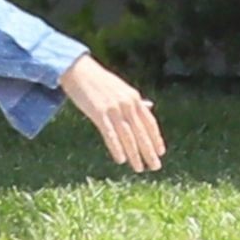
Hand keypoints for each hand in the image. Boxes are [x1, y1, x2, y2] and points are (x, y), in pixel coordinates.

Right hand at [59, 56, 165, 172]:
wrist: (78, 70)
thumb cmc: (99, 81)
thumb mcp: (122, 88)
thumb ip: (135, 100)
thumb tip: (150, 106)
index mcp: (134, 98)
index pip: (149, 122)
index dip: (156, 138)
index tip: (161, 152)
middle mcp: (127, 104)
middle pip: (141, 132)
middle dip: (149, 151)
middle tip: (155, 167)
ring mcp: (114, 108)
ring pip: (128, 136)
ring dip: (134, 154)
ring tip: (139, 168)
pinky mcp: (99, 113)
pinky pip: (110, 134)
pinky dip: (117, 147)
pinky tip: (121, 159)